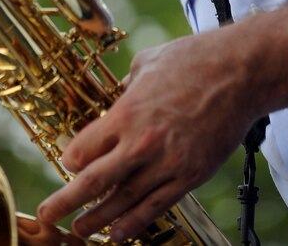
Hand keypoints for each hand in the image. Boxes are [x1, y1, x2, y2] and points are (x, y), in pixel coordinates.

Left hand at [37, 30, 255, 241]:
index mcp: (126, 112)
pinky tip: (118, 233)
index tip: (67, 164)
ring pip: (124, 200)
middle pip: (94, 181)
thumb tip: (119, 93)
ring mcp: (167, 162)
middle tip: (48, 214)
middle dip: (66, 201)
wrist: (239, 72)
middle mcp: (141, 142)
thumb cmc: (193, 60)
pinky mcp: (191, 174)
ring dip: (98, 218)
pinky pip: (157, 205)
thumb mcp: (147, 63)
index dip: (71, 160)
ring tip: (80, 230)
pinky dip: (135, 222)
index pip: (84, 149)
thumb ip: (127, 84)